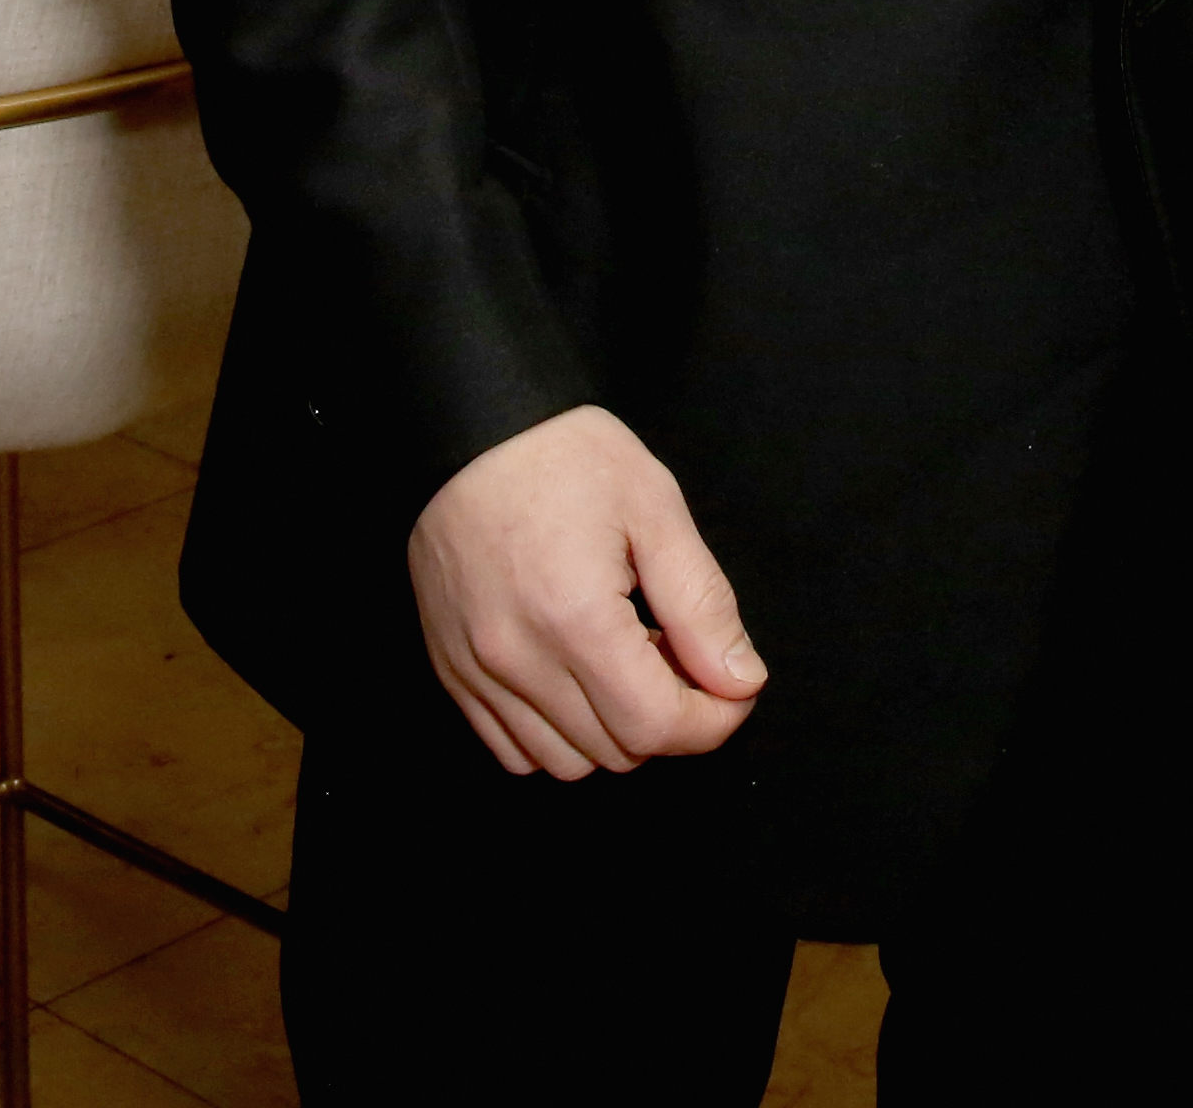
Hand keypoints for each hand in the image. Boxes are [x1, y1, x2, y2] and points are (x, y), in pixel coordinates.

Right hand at [407, 403, 768, 779]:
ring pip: (564, 763)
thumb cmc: (563, 456)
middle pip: (616, 752)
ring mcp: (476, 674)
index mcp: (575, 618)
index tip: (735, 686)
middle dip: (669, 718)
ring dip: (613, 731)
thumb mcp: (654, 507)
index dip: (713, 721)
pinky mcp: (451, 673)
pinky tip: (577, 678)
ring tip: (626, 658)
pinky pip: (512, 751)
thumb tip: (741, 681)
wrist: (466, 429)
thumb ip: (702, 603)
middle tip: (680, 650)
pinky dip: (557, 735)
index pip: (657, 726)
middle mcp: (517, 661)